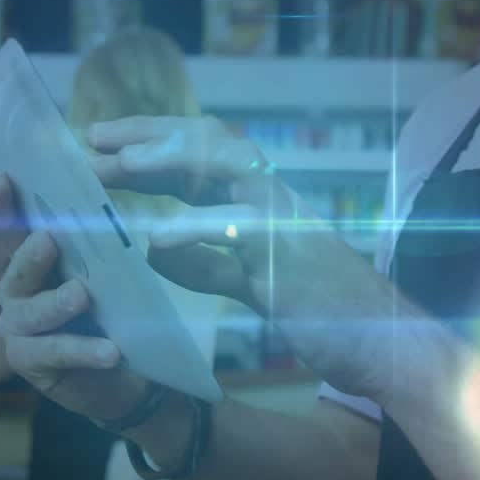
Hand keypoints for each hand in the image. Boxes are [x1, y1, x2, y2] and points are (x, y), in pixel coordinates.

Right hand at [0, 173, 153, 420]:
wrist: (127, 374)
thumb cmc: (111, 314)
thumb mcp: (107, 276)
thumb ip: (95, 248)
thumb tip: (101, 206)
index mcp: (30, 263)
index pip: (10, 230)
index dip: (1, 205)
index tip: (2, 176)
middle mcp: (15, 293)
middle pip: (13, 270)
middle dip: (29, 255)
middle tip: (48, 240)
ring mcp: (17, 330)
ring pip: (32, 312)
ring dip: (56, 303)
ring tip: (82, 296)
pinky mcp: (29, 363)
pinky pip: (55, 351)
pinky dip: (83, 349)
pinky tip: (110, 351)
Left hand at [87, 116, 405, 400]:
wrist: (385, 345)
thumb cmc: (321, 310)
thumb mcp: (251, 282)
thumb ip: (208, 263)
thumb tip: (154, 249)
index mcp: (261, 202)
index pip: (201, 153)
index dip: (151, 140)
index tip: (102, 142)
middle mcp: (273, 200)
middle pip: (208, 144)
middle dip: (150, 135)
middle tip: (95, 139)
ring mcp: (284, 225)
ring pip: (228, 169)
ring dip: (173, 160)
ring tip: (123, 164)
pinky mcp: (289, 262)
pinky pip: (240, 238)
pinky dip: (196, 235)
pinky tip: (156, 241)